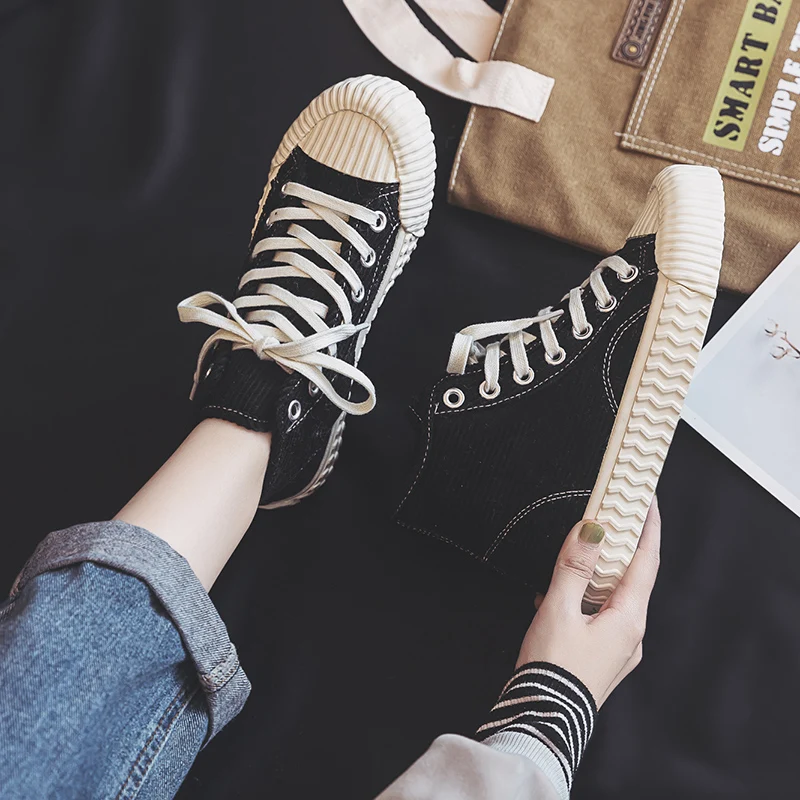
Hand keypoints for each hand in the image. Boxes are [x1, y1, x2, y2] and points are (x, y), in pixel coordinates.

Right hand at [515, 497, 661, 706]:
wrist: (542, 720)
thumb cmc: (552, 669)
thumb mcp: (558, 609)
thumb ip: (574, 567)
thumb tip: (592, 530)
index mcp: (628, 619)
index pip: (646, 561)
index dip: (648, 527)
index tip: (648, 500)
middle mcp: (631, 634)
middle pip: (631, 577)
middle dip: (619, 546)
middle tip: (608, 516)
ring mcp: (618, 649)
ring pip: (613, 597)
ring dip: (597, 573)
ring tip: (574, 555)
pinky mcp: (601, 658)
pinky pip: (599, 616)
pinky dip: (584, 598)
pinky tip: (556, 596)